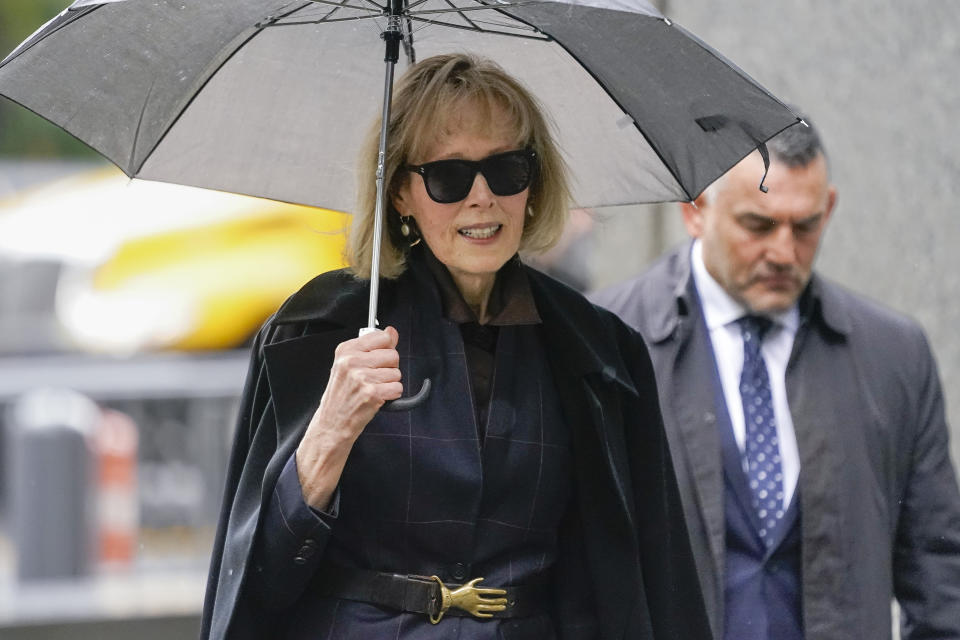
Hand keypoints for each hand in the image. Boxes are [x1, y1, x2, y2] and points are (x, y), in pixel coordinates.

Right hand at [295, 326, 401, 508]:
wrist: (331, 423)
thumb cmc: (341, 395)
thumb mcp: (350, 365)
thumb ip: (372, 346)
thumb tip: (391, 331)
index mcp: (346, 350)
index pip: (382, 337)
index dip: (385, 350)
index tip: (376, 360)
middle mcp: (352, 361)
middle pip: (393, 355)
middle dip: (389, 368)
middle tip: (373, 379)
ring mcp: (361, 377)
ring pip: (396, 373)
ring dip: (389, 384)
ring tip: (372, 389)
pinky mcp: (371, 393)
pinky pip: (397, 388)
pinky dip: (392, 395)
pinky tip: (377, 398)